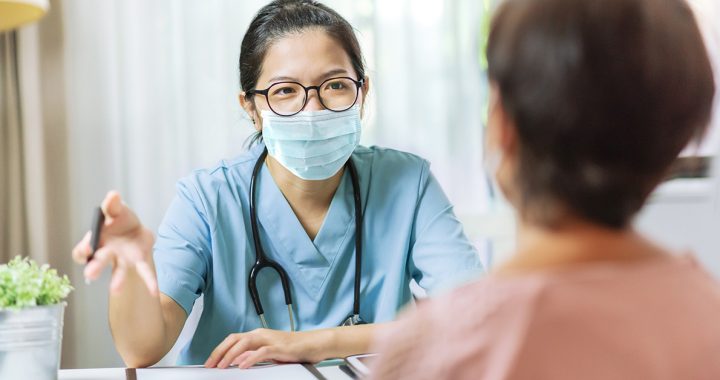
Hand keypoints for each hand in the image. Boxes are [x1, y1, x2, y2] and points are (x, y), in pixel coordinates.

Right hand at [71, 191, 157, 294]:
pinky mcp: (138, 261)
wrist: (136, 229)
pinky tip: (154, 291)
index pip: (82, 251)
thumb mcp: (116, 210)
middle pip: (98, 262)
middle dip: (94, 268)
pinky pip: (144, 272)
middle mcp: (106, 254)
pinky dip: (149, 281)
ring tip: (116, 290)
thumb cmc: (119, 220)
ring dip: (117, 281)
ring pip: (118, 271)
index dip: (82, 252)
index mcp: (96, 242)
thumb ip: (112, 205)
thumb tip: (113, 196)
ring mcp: (122, 260)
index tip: (85, 250)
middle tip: (91, 274)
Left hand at [204, 328, 328, 368]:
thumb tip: (238, 361)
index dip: (219, 350)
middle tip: (210, 364)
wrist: (312, 344)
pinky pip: (261, 352)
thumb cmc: (292, 349)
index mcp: (257, 335)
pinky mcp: (279, 347)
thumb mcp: (268, 352)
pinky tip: (243, 366)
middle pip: (234, 339)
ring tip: (222, 366)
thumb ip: (253, 355)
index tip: (210, 361)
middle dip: (220, 351)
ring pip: (244, 343)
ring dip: (231, 355)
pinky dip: (250, 358)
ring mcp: (269, 339)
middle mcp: (261, 334)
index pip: (233, 339)